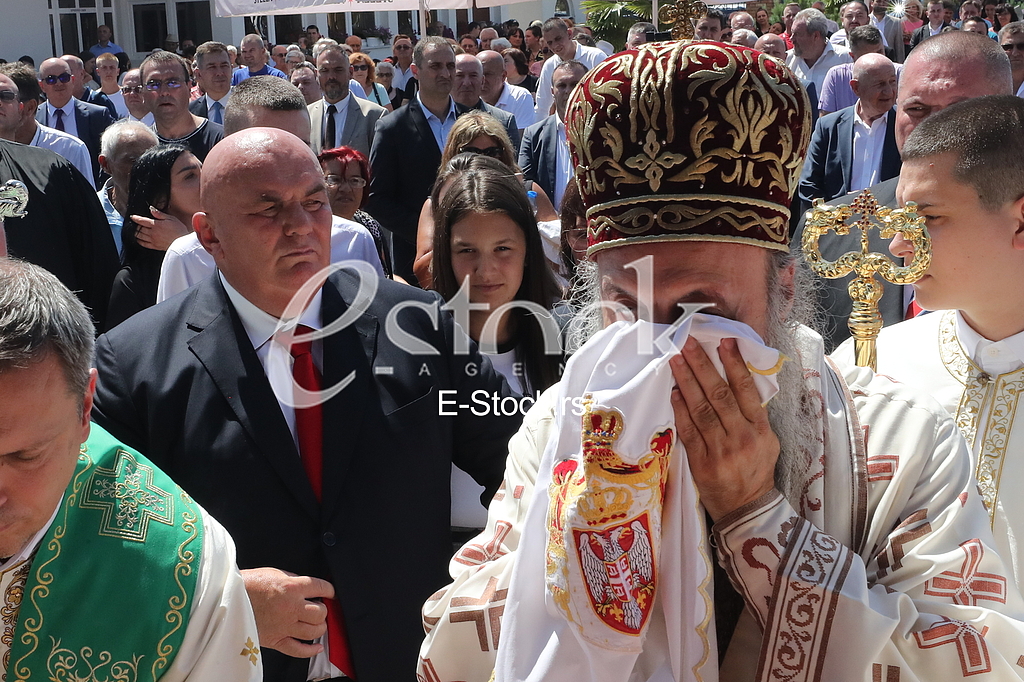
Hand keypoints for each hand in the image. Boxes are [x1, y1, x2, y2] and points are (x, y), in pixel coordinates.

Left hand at [131, 206, 189, 250]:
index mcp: (156, 225)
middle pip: (139, 228)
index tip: (132, 217)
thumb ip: (160, 214)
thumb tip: (151, 209)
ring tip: (135, 230)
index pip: (142, 220)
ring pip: (140, 236)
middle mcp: (152, 233)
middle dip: (136, 225)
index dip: (136, 218)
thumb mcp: (171, 218)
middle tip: (135, 224)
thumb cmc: (179, 230)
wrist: (183, 243)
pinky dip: (139, 241)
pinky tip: (138, 239)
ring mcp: (153, 240)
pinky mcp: (155, 246)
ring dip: (136, 233)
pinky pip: (144, 244)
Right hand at [241, 567, 334, 657]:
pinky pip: (298, 649)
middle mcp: (290, 607)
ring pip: (314, 631)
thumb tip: (307, 586)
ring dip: (319, 627)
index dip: (329, 590)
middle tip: (319, 607)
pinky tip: (317, 647)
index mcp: (291, 587)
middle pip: (320, 612)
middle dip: (323, 609)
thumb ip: (294, 580)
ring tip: (316, 623)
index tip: (329, 593)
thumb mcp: (274, 573)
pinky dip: (311, 650)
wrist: (227, 598)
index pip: (321, 588)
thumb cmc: (248, 585)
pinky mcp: (275, 640)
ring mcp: (283, 625)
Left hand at [670, 336, 779, 522]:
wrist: (747, 509)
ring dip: (687, 382)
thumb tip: (736, 379)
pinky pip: (689, 431)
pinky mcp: (702, 464)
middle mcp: (743, 438)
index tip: (725, 341)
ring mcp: (722, 451)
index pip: (746, 390)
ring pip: (702, 410)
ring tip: (676, 360)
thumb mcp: (766, 441)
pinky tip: (674, 392)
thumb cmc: (756, 470)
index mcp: (761, 429)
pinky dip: (681, 410)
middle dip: (702, 366)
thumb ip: (752, 414)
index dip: (735, 364)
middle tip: (688, 343)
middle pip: (720, 395)